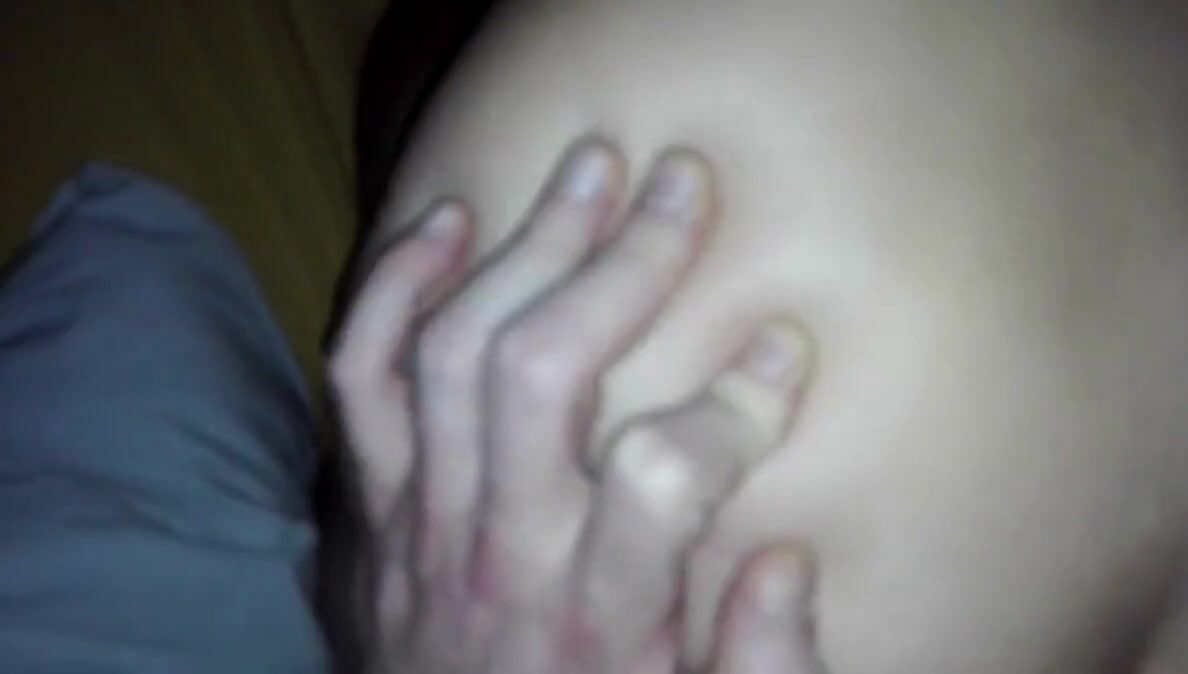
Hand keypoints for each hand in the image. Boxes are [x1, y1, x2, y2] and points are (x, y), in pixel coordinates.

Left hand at [330, 136, 812, 671]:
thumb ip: (758, 669)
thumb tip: (787, 557)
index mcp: (598, 618)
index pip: (664, 476)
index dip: (739, 404)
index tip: (784, 345)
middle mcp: (503, 549)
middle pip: (544, 369)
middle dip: (623, 263)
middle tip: (682, 183)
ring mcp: (425, 516)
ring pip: (457, 348)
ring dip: (529, 244)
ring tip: (591, 168)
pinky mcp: (377, 501)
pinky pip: (362, 375)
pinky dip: (395, 287)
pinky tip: (449, 222)